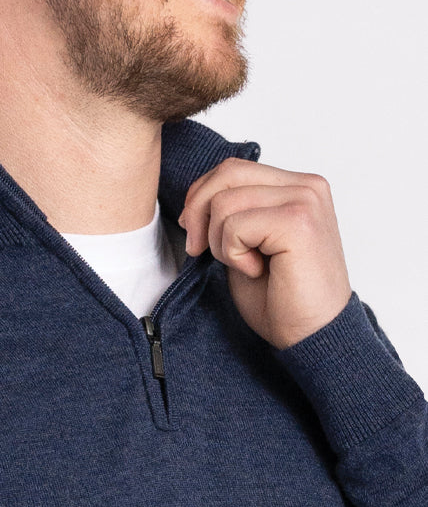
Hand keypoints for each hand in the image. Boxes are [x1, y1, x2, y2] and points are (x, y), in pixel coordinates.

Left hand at [178, 158, 351, 349]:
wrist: (312, 337)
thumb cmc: (281, 297)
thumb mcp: (247, 243)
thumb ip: (231, 212)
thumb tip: (193, 201)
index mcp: (298, 186)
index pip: (233, 169)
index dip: (200, 197)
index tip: (194, 233)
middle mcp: (307, 186)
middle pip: (227, 173)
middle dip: (198, 212)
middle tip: (199, 250)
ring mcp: (306, 200)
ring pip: (224, 201)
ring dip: (220, 241)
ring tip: (246, 265)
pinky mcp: (298, 221)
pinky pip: (234, 225)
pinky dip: (233, 254)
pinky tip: (258, 271)